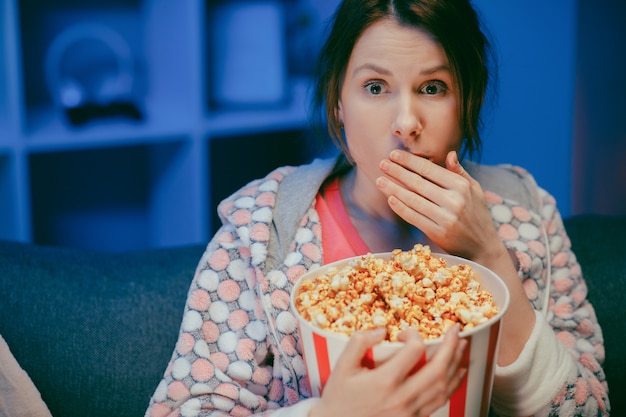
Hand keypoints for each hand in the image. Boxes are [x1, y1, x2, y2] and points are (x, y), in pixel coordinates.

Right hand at [308, 326, 467, 416]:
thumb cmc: (339, 398)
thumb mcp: (341, 367)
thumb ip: (359, 342)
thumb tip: (382, 330)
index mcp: (385, 381)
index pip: (413, 350)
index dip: (413, 334)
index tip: (404, 333)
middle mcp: (402, 397)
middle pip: (437, 369)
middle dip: (451, 346)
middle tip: (456, 330)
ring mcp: (411, 411)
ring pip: (443, 387)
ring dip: (456, 364)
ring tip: (462, 347)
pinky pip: (440, 401)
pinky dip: (453, 385)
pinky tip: (457, 373)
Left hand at [376, 149, 505, 264]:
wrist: (483, 247)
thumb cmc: (477, 215)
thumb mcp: (474, 190)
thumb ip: (460, 172)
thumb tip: (450, 154)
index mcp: (461, 186)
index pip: (429, 169)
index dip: (409, 161)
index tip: (394, 154)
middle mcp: (454, 200)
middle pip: (418, 183)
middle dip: (397, 171)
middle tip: (381, 163)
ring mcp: (445, 217)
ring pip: (413, 199)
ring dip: (393, 189)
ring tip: (379, 180)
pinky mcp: (438, 233)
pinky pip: (414, 217)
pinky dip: (401, 208)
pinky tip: (390, 199)